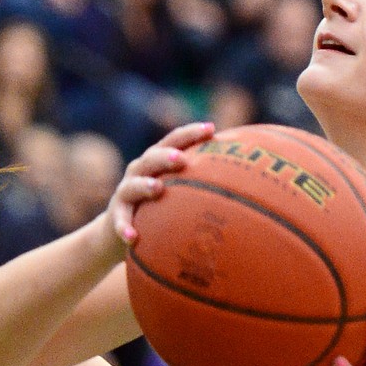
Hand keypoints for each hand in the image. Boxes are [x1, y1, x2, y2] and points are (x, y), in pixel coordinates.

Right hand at [105, 121, 214, 245]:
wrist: (116, 233)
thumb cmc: (157, 210)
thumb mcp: (177, 194)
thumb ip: (202, 185)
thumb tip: (250, 186)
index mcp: (157, 163)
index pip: (174, 141)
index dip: (190, 133)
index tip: (211, 128)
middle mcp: (139, 172)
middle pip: (151, 158)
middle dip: (166, 155)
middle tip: (182, 158)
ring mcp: (125, 193)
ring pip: (132, 185)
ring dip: (144, 185)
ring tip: (158, 189)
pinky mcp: (115, 216)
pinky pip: (119, 221)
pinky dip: (125, 228)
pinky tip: (133, 237)